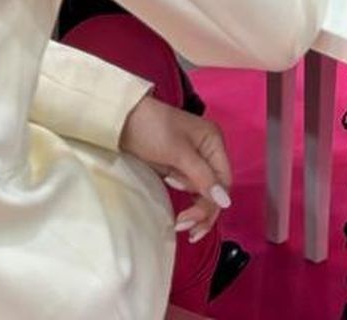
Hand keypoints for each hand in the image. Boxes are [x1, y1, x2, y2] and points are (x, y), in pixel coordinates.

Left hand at [119, 92, 232, 242]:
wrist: (121, 119)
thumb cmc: (151, 128)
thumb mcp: (178, 152)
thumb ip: (202, 176)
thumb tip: (225, 201)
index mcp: (213, 142)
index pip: (223, 180)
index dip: (213, 202)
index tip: (194, 218)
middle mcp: (207, 153)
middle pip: (215, 189)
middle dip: (203, 210)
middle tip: (184, 227)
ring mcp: (192, 162)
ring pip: (203, 193)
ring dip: (195, 210)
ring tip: (179, 226)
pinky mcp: (177, 169)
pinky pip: (189, 191)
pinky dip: (186, 203)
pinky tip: (179, 216)